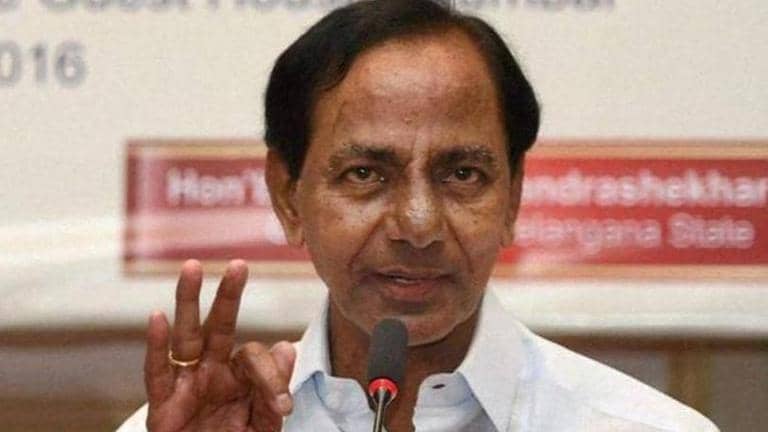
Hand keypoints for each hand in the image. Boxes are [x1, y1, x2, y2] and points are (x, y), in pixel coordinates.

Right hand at [143, 259, 295, 431]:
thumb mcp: (263, 424)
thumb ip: (273, 390)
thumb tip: (286, 346)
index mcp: (238, 376)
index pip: (254, 357)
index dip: (271, 377)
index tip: (282, 406)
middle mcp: (211, 372)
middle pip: (220, 326)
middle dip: (228, 296)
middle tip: (240, 264)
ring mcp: (185, 385)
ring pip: (186, 336)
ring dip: (188, 301)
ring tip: (192, 267)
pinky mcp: (161, 406)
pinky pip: (157, 371)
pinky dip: (155, 345)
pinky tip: (157, 316)